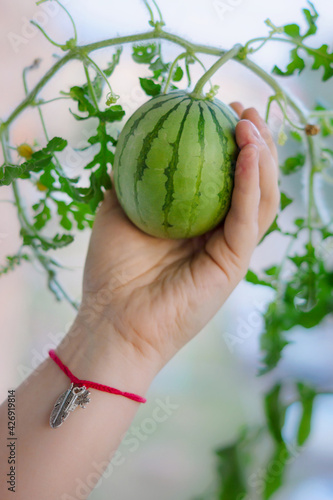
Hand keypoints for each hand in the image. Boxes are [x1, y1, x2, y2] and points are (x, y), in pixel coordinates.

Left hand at [76, 105, 278, 373]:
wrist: (113, 319)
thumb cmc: (112, 270)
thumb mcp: (117, 213)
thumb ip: (129, 182)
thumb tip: (128, 146)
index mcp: (197, 222)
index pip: (225, 177)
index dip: (229, 143)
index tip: (220, 108)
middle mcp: (218, 233)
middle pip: (252, 183)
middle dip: (257, 143)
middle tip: (244, 110)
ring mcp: (230, 248)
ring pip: (261, 197)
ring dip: (263, 157)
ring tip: (250, 123)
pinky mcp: (234, 263)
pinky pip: (248, 217)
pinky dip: (251, 183)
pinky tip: (248, 152)